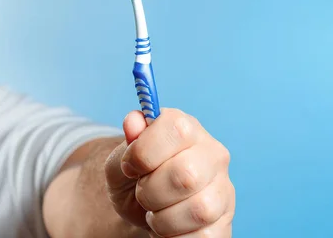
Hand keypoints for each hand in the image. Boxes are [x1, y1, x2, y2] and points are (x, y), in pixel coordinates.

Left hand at [104, 109, 234, 236]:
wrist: (144, 208)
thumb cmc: (136, 176)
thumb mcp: (122, 157)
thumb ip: (128, 141)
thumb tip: (134, 122)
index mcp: (186, 128)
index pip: (175, 129)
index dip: (143, 152)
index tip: (130, 166)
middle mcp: (212, 154)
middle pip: (186, 174)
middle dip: (151, 191)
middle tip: (142, 192)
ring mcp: (224, 189)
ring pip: (199, 209)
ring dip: (163, 219)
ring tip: (154, 212)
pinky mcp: (225, 223)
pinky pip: (205, 237)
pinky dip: (176, 237)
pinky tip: (168, 228)